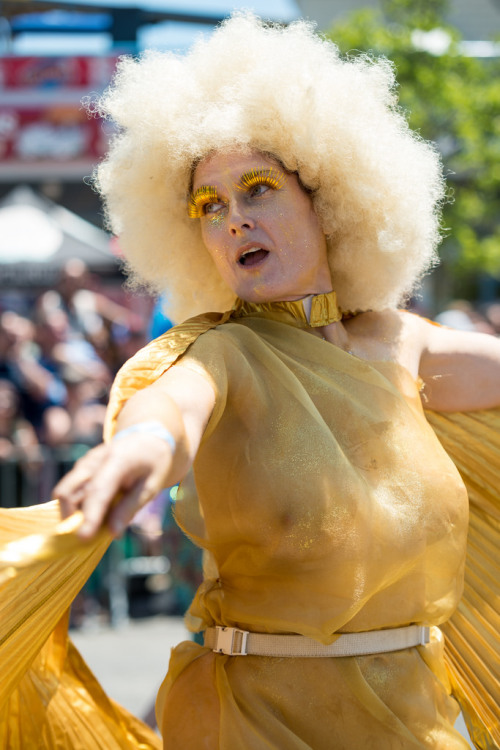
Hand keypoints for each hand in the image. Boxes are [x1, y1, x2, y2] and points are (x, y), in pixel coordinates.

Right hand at [53, 434, 173, 539]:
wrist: (146, 438)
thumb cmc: (152, 464)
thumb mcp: (151, 486)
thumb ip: (130, 509)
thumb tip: (112, 534)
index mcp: (118, 460)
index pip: (98, 490)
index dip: (90, 515)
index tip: (83, 538)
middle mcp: (94, 460)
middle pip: (68, 492)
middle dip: (71, 519)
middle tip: (91, 537)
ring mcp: (84, 462)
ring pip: (64, 493)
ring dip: (72, 514)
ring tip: (97, 522)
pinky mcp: (79, 468)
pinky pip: (69, 491)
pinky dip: (76, 506)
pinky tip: (97, 511)